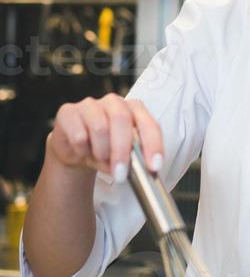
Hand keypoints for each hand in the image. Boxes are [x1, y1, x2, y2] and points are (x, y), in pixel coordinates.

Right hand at [48, 94, 162, 181]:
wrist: (75, 148)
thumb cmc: (104, 148)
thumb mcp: (122, 157)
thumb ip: (132, 159)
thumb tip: (139, 170)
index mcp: (134, 109)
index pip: (148, 123)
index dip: (153, 144)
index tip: (153, 166)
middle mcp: (114, 102)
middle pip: (122, 119)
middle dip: (122, 150)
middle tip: (121, 173)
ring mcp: (90, 104)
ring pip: (99, 127)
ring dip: (101, 151)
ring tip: (99, 158)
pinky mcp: (68, 112)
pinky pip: (78, 134)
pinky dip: (82, 150)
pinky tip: (82, 150)